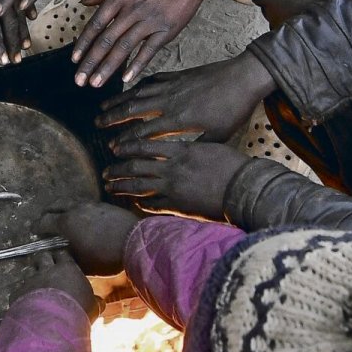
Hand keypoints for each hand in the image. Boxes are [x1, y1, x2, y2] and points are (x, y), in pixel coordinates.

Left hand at [27, 251, 103, 317]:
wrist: (52, 324)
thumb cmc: (77, 312)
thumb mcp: (92, 307)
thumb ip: (96, 301)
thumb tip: (100, 302)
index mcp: (67, 269)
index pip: (63, 254)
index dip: (62, 257)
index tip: (63, 261)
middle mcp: (47, 270)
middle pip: (43, 257)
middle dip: (45, 261)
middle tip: (48, 268)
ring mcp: (31, 280)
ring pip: (30, 272)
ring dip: (34, 277)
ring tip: (37, 286)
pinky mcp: (18, 293)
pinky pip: (20, 290)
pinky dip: (23, 295)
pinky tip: (26, 303)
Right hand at [41, 201, 143, 274]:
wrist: (135, 241)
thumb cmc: (106, 256)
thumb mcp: (82, 263)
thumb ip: (68, 256)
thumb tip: (60, 254)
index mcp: (66, 223)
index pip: (44, 221)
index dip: (37, 227)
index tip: (34, 231)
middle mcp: (76, 209)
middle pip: (55, 205)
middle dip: (47, 212)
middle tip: (44, 219)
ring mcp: (91, 204)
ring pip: (70, 201)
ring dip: (62, 207)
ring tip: (62, 215)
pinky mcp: (104, 205)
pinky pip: (85, 203)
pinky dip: (77, 208)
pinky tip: (82, 216)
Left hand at [69, 0, 240, 88]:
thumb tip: (85, 2)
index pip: (96, 23)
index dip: (84, 43)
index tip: (74, 59)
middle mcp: (132, 9)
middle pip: (106, 40)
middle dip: (90, 62)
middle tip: (79, 80)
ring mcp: (150, 21)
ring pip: (124, 48)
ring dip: (108, 68)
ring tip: (95, 83)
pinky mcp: (167, 29)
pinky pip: (149, 50)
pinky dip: (137, 65)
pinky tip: (126, 78)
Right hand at [99, 53, 276, 145]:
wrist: (243, 79)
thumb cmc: (232, 111)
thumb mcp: (215, 137)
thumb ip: (192, 148)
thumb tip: (174, 163)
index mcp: (176, 120)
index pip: (142, 132)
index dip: (125, 141)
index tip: (112, 148)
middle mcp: (168, 102)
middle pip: (132, 110)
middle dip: (112, 118)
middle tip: (96, 125)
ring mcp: (171, 86)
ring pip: (138, 93)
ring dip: (118, 100)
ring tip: (103, 107)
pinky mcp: (178, 75)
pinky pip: (152, 80)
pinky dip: (138, 84)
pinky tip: (131, 88)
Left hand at [104, 134, 250, 216]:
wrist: (244, 188)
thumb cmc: (233, 166)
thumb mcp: (211, 147)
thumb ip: (192, 147)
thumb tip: (181, 146)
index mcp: (181, 150)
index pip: (146, 146)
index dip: (128, 146)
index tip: (116, 147)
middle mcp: (173, 168)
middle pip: (136, 166)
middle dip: (118, 169)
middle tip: (106, 171)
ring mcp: (174, 188)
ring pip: (139, 186)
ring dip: (122, 186)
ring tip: (110, 187)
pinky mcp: (178, 206)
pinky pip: (153, 205)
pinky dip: (141, 203)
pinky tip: (134, 203)